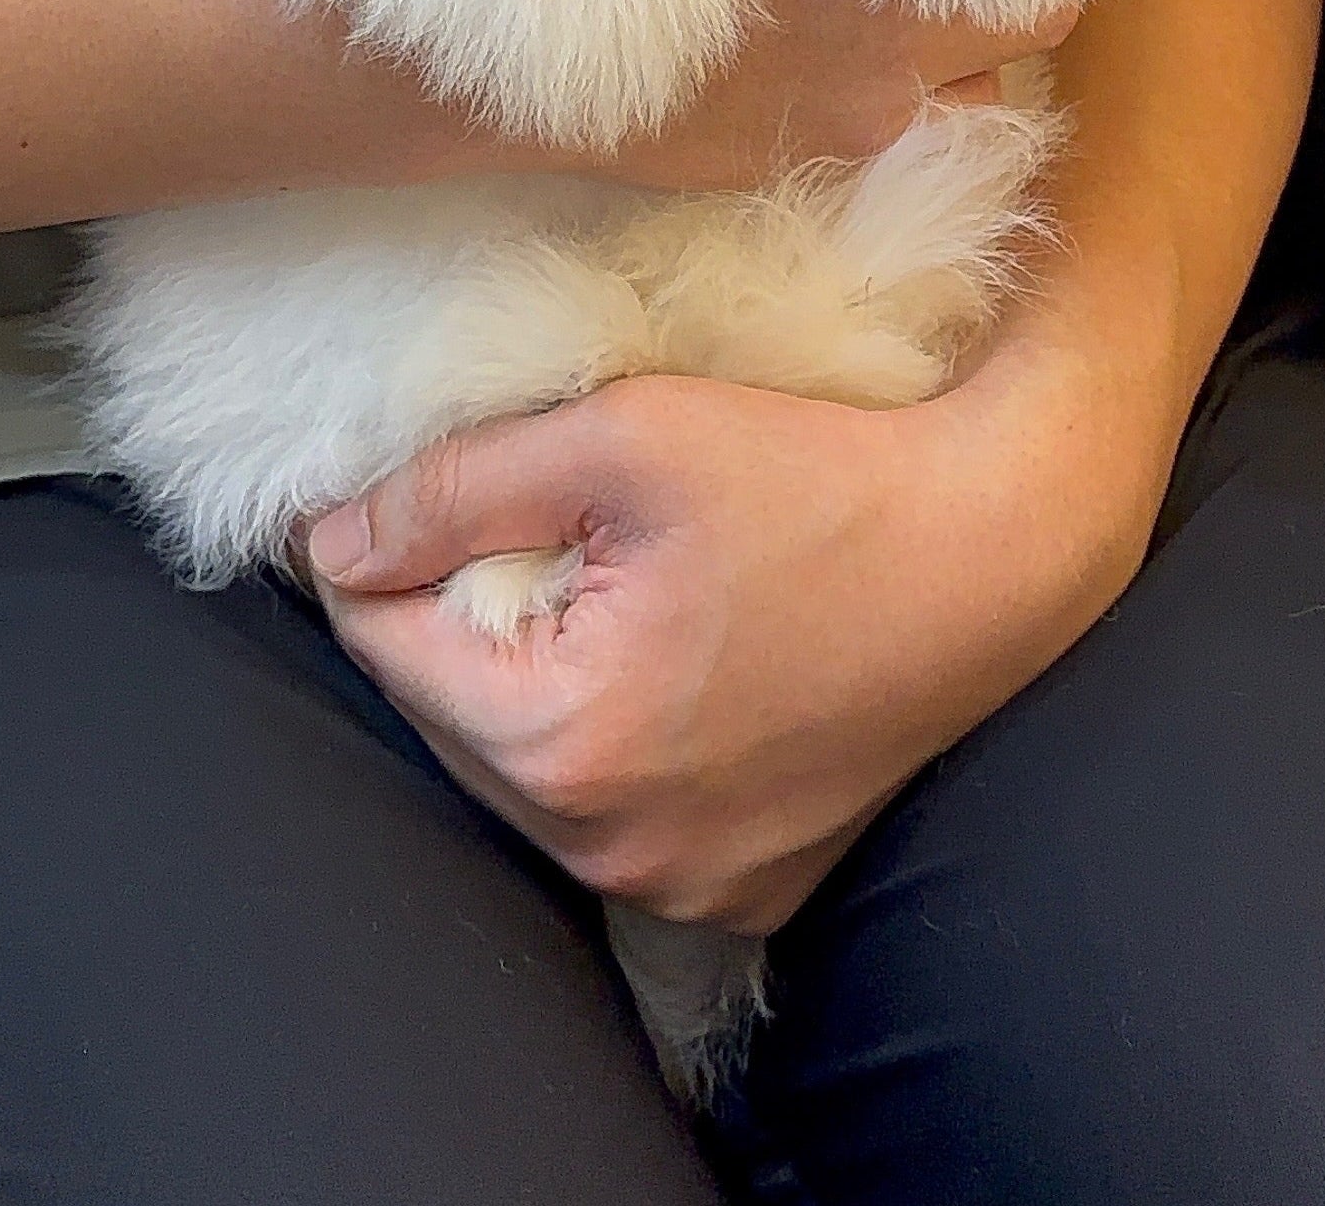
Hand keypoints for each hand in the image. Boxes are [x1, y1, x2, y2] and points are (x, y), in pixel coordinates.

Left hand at [308, 337, 1163, 932]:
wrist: (997, 545)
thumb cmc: (819, 474)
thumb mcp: (621, 438)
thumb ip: (456, 489)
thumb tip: (326, 541)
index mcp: (566, 740)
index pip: (382, 644)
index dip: (380, 551)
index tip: (410, 489)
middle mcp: (612, 848)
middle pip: (447, 718)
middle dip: (454, 620)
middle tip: (520, 522)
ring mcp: (684, 883)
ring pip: (525, 774)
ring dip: (526, 683)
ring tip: (594, 582)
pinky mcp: (743, 887)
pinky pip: (615, 818)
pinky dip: (609, 741)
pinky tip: (665, 656)